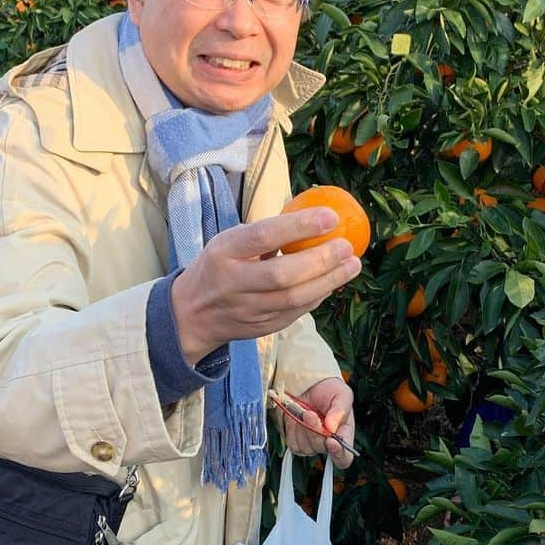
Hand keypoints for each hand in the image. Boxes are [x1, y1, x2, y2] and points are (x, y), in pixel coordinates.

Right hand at [171, 207, 361, 364]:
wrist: (191, 314)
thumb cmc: (219, 266)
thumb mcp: (229, 242)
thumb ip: (264, 235)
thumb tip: (313, 217)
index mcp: (223, 252)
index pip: (263, 236)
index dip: (299, 226)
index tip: (330, 216)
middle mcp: (233, 283)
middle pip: (282, 275)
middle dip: (321, 260)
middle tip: (347, 246)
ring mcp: (247, 310)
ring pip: (294, 299)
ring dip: (329, 281)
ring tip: (353, 264)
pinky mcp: (261, 328)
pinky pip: (296, 313)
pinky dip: (318, 296)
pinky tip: (334, 282)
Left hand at [284, 378, 354, 469]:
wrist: (310, 384)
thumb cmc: (329, 391)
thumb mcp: (342, 395)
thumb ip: (340, 411)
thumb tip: (332, 427)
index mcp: (344, 435)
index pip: (344, 457)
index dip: (339, 454)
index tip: (331, 441)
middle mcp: (328, 442)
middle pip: (321, 449)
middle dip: (315, 432)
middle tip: (311, 414)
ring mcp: (311, 443)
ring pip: (306, 448)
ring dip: (303, 429)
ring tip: (305, 412)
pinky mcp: (296, 440)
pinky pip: (293, 444)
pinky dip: (294, 430)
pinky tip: (298, 418)